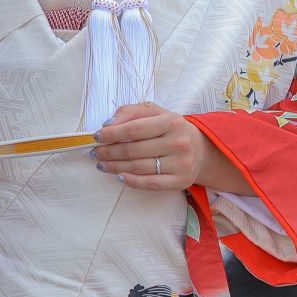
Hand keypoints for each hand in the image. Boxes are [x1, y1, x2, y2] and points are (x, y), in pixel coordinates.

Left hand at [94, 103, 244, 192]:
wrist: (201, 150)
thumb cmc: (172, 129)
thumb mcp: (156, 113)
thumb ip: (131, 112)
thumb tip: (109, 124)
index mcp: (172, 122)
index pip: (134, 129)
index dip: (112, 134)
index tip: (96, 136)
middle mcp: (178, 142)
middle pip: (133, 150)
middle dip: (109, 152)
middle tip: (95, 152)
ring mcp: (181, 164)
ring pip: (138, 168)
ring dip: (115, 167)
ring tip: (102, 163)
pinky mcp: (181, 181)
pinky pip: (150, 184)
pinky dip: (131, 181)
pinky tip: (119, 176)